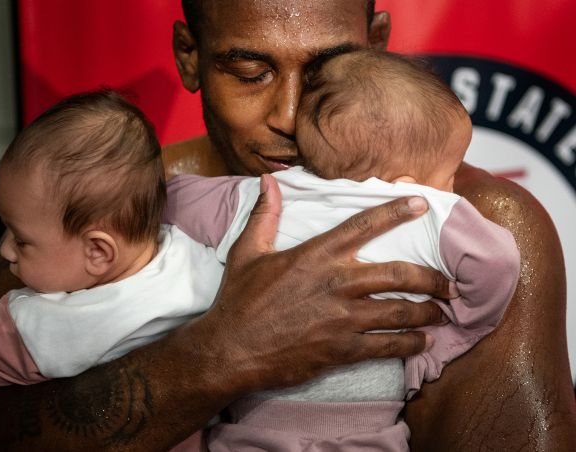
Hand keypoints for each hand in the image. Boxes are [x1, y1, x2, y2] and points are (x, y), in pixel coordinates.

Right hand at [199, 174, 453, 392]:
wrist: (231, 349)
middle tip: (449, 284)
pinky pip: (388, 346)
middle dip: (431, 279)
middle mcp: (337, 283)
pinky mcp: (342, 349)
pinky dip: (410, 344)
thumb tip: (268, 181)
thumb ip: (265, 215)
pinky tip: (423, 342)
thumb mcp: (247, 251)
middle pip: (399, 274)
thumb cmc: (239, 300)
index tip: (422, 204)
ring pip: (401, 312)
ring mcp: (343, 319)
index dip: (397, 211)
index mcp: (316, 255)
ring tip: (442, 313)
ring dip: (428, 313)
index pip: (364, 225)